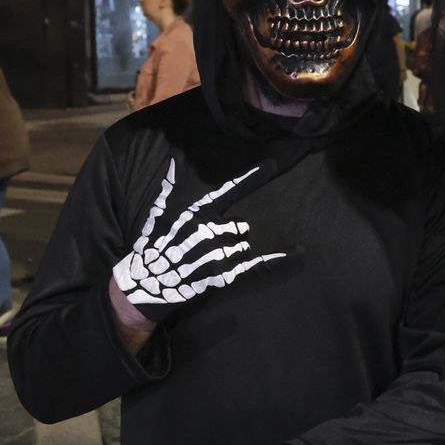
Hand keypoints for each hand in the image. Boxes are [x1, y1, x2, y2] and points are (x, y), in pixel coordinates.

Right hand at [111, 159, 283, 318]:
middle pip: (240, 226)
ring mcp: (217, 255)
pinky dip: (278, 259)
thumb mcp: (158, 213)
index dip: (251, 178)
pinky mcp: (222, 276)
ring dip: (233, 251)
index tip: (272, 165)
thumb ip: (171, 187)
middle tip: (209, 245)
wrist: (146, 283)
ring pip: (242, 246)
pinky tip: (298, 251)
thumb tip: (173, 160)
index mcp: (198, 213)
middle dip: (231, 234)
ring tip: (208, 259)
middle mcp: (209, 231)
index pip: (229, 190)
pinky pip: (255, 266)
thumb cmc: (153, 245)